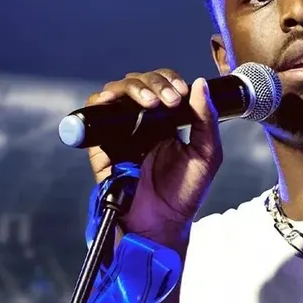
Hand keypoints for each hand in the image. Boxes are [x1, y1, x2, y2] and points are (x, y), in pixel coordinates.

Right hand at [85, 68, 222, 242]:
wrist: (162, 222)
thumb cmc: (186, 192)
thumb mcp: (207, 153)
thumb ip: (206, 119)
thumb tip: (200, 84)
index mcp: (167, 120)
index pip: (162, 84)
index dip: (169, 80)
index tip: (181, 92)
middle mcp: (142, 122)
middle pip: (138, 82)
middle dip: (154, 83)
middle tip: (169, 100)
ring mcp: (121, 131)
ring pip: (116, 93)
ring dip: (132, 89)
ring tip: (151, 102)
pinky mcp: (102, 145)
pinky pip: (94, 117)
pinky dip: (99, 103)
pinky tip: (111, 101)